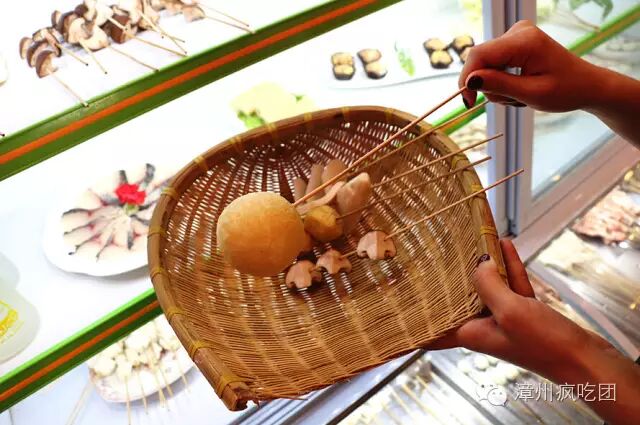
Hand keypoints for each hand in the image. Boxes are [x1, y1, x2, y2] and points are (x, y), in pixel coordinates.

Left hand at [434, 240, 611, 379]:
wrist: (586, 361)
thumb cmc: (545, 344)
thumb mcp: (510, 310)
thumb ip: (488, 284)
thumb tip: (478, 264)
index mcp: (470, 333)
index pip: (433, 330)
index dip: (417, 320)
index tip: (399, 305)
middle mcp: (483, 327)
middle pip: (460, 299)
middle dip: (451, 277)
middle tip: (435, 254)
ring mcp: (505, 320)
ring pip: (488, 287)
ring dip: (484, 264)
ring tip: (474, 238)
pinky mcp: (526, 314)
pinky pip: (512, 286)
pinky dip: (510, 267)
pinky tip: (505, 245)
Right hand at [459, 20, 603, 111]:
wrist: (587, 85)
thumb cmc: (566, 91)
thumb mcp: (531, 94)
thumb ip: (499, 85)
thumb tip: (469, 81)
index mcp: (524, 41)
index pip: (480, 55)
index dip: (467, 78)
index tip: (467, 102)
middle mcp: (518, 31)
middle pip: (481, 60)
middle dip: (488, 85)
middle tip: (511, 101)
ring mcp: (516, 35)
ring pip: (486, 65)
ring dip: (497, 86)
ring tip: (520, 95)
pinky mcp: (514, 42)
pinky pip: (493, 64)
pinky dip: (501, 80)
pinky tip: (519, 87)